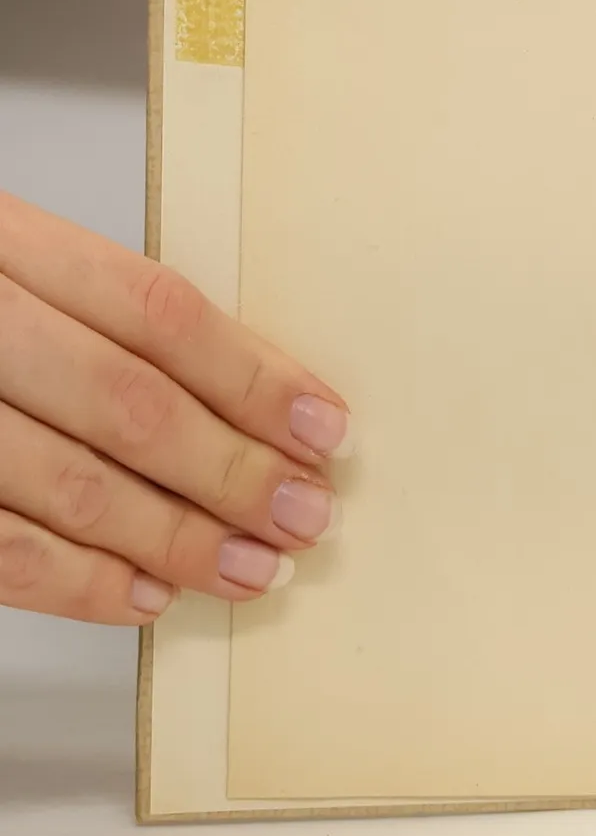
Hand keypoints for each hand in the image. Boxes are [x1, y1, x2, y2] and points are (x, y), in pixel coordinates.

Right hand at [0, 191, 348, 623]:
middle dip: (232, 470)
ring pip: (69, 483)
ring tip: (251, 568)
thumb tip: (257, 400)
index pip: (155, 310)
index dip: (253, 375)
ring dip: (176, 538)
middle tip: (303, 513)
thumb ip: (105, 323)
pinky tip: (147, 595)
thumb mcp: (17, 271)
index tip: (323, 427)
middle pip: (126, 401)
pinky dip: (80, 582)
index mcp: (1, 240)